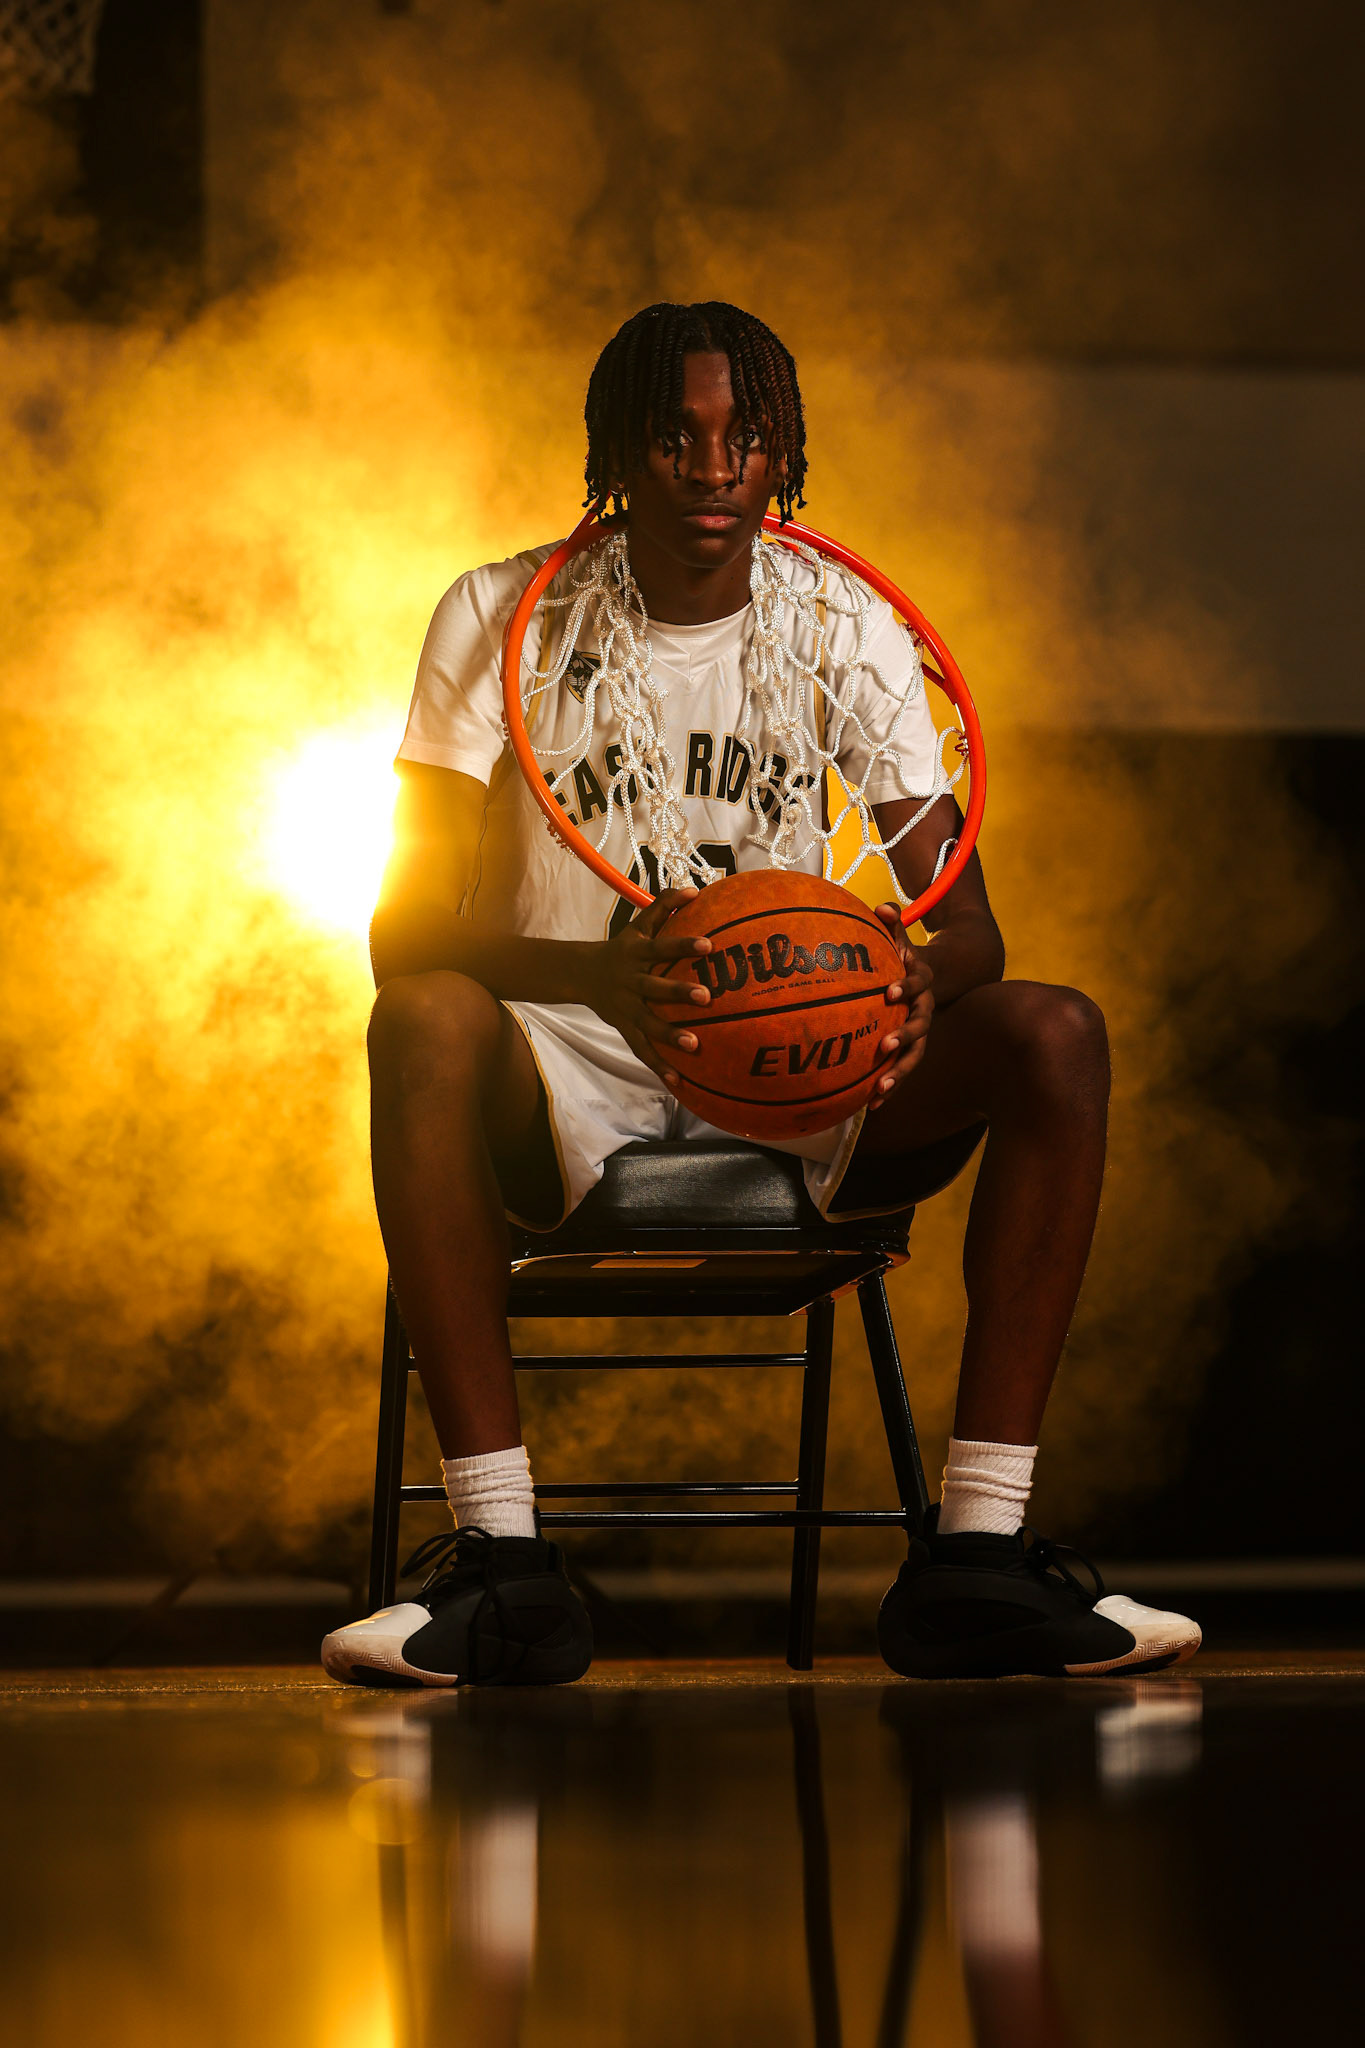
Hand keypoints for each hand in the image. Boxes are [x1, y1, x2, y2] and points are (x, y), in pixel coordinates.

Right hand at [578, 890, 713, 1084]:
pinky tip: (679, 1082)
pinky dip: (658, 1066)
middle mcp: (630, 982)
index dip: (683, 945)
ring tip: (695, 1046)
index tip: (709, 945)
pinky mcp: (624, 1028)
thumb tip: (696, 890)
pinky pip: (641, 1049)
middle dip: (678, 993)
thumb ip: (664, 906)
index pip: (662, 946)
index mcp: (636, 955)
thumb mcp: (638, 925)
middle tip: (706, 997)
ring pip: (647, 1024)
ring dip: (669, 1036)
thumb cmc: (622, 947)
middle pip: (654, 988)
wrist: (582, 974)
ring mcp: (626, 1008)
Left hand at [867, 902, 933, 1109]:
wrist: (941, 977)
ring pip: (914, 1057)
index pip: (917, 984)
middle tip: (885, 1046)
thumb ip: (893, 924)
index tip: (889, 991)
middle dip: (904, 1037)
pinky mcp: (912, 1050)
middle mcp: (926, 1009)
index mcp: (922, 982)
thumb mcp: (903, 939)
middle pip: (920, 1027)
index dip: (906, 986)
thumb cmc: (908, 957)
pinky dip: (889, 1088)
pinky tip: (870, 1108)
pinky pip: (901, 1071)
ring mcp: (921, 1032)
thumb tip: (881, 906)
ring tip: (879, 1091)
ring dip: (898, 1074)